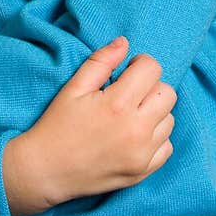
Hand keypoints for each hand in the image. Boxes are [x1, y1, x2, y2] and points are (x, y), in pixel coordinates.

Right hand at [16, 37, 176, 209]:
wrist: (45, 172)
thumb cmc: (57, 126)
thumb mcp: (73, 88)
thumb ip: (101, 62)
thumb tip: (124, 43)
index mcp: (118, 104)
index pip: (152, 69)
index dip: (139, 64)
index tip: (126, 71)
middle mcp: (136, 130)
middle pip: (167, 93)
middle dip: (150, 87)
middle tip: (128, 94)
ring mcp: (142, 153)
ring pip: (169, 119)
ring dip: (154, 113)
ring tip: (129, 116)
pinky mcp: (143, 171)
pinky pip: (166, 146)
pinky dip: (155, 138)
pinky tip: (133, 136)